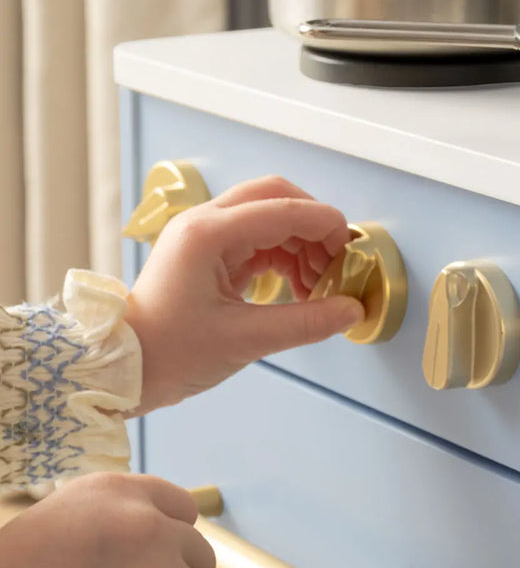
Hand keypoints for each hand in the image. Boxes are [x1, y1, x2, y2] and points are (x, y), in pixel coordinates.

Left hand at [125, 176, 363, 414]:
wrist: (120, 371)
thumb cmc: (168, 354)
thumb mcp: (246, 340)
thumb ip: (306, 322)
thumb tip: (351, 310)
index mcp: (208, 234)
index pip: (284, 209)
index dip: (326, 227)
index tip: (351, 255)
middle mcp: (204, 223)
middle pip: (276, 196)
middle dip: (314, 226)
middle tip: (336, 264)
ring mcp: (204, 234)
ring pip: (269, 215)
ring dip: (302, 243)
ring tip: (319, 286)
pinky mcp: (208, 251)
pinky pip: (258, 237)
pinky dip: (285, 256)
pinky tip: (299, 287)